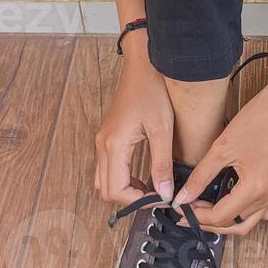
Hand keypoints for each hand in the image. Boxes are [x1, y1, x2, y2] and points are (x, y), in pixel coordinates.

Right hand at [95, 42, 174, 205]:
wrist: (142, 67)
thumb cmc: (151, 91)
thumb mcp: (162, 129)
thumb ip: (162, 163)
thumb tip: (165, 193)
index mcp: (114, 144)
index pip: (116, 189)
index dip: (138, 200)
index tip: (160, 198)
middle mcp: (102, 145)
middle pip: (106, 190)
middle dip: (131, 198)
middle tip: (156, 195)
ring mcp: (102, 141)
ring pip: (104, 181)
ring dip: (125, 189)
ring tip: (151, 187)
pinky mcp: (106, 138)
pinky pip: (107, 168)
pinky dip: (121, 178)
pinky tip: (142, 175)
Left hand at [173, 79, 267, 234]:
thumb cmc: (257, 120)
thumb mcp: (222, 148)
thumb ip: (201, 176)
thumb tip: (183, 197)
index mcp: (256, 188)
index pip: (221, 216)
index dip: (197, 216)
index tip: (180, 208)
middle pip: (234, 224)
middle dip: (208, 221)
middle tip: (187, 212)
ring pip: (248, 221)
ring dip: (226, 219)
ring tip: (204, 209)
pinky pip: (261, 211)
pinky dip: (243, 213)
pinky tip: (230, 203)